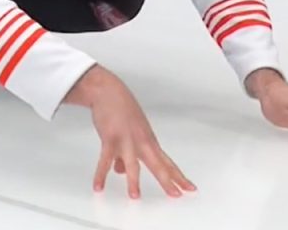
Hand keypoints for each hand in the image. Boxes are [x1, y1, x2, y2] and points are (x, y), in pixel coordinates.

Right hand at [64, 65, 195, 198]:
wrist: (108, 91)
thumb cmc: (120, 110)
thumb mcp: (129, 133)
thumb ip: (125, 155)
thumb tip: (120, 171)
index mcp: (149, 141)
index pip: (167, 163)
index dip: (178, 176)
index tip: (189, 188)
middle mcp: (142, 142)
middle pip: (158, 165)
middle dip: (168, 181)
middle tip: (176, 195)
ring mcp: (127, 140)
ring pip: (133, 164)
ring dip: (133, 181)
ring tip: (135, 197)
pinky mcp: (111, 138)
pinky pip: (105, 160)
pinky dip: (101, 174)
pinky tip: (98, 186)